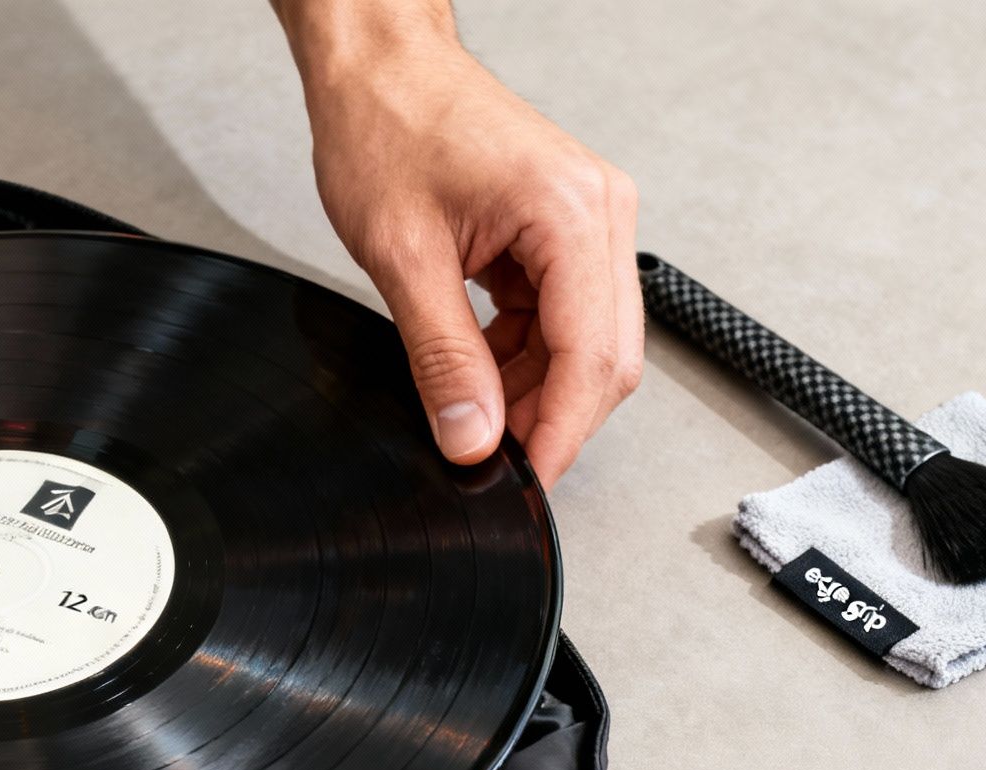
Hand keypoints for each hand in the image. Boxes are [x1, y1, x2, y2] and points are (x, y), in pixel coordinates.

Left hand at [289, 16, 641, 482]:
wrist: (379, 68)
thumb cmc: (387, 127)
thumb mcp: (402, 259)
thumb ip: (442, 358)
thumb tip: (471, 436)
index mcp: (570, 212)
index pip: (589, 358)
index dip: (557, 435)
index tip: (524, 485)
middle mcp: (597, 212)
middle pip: (606, 359)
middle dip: (550, 419)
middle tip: (490, 460)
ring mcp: (586, 220)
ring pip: (587, 345)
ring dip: (533, 391)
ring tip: (471, 412)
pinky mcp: (562, 231)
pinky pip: (562, 318)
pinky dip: (524, 357)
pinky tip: (480, 370)